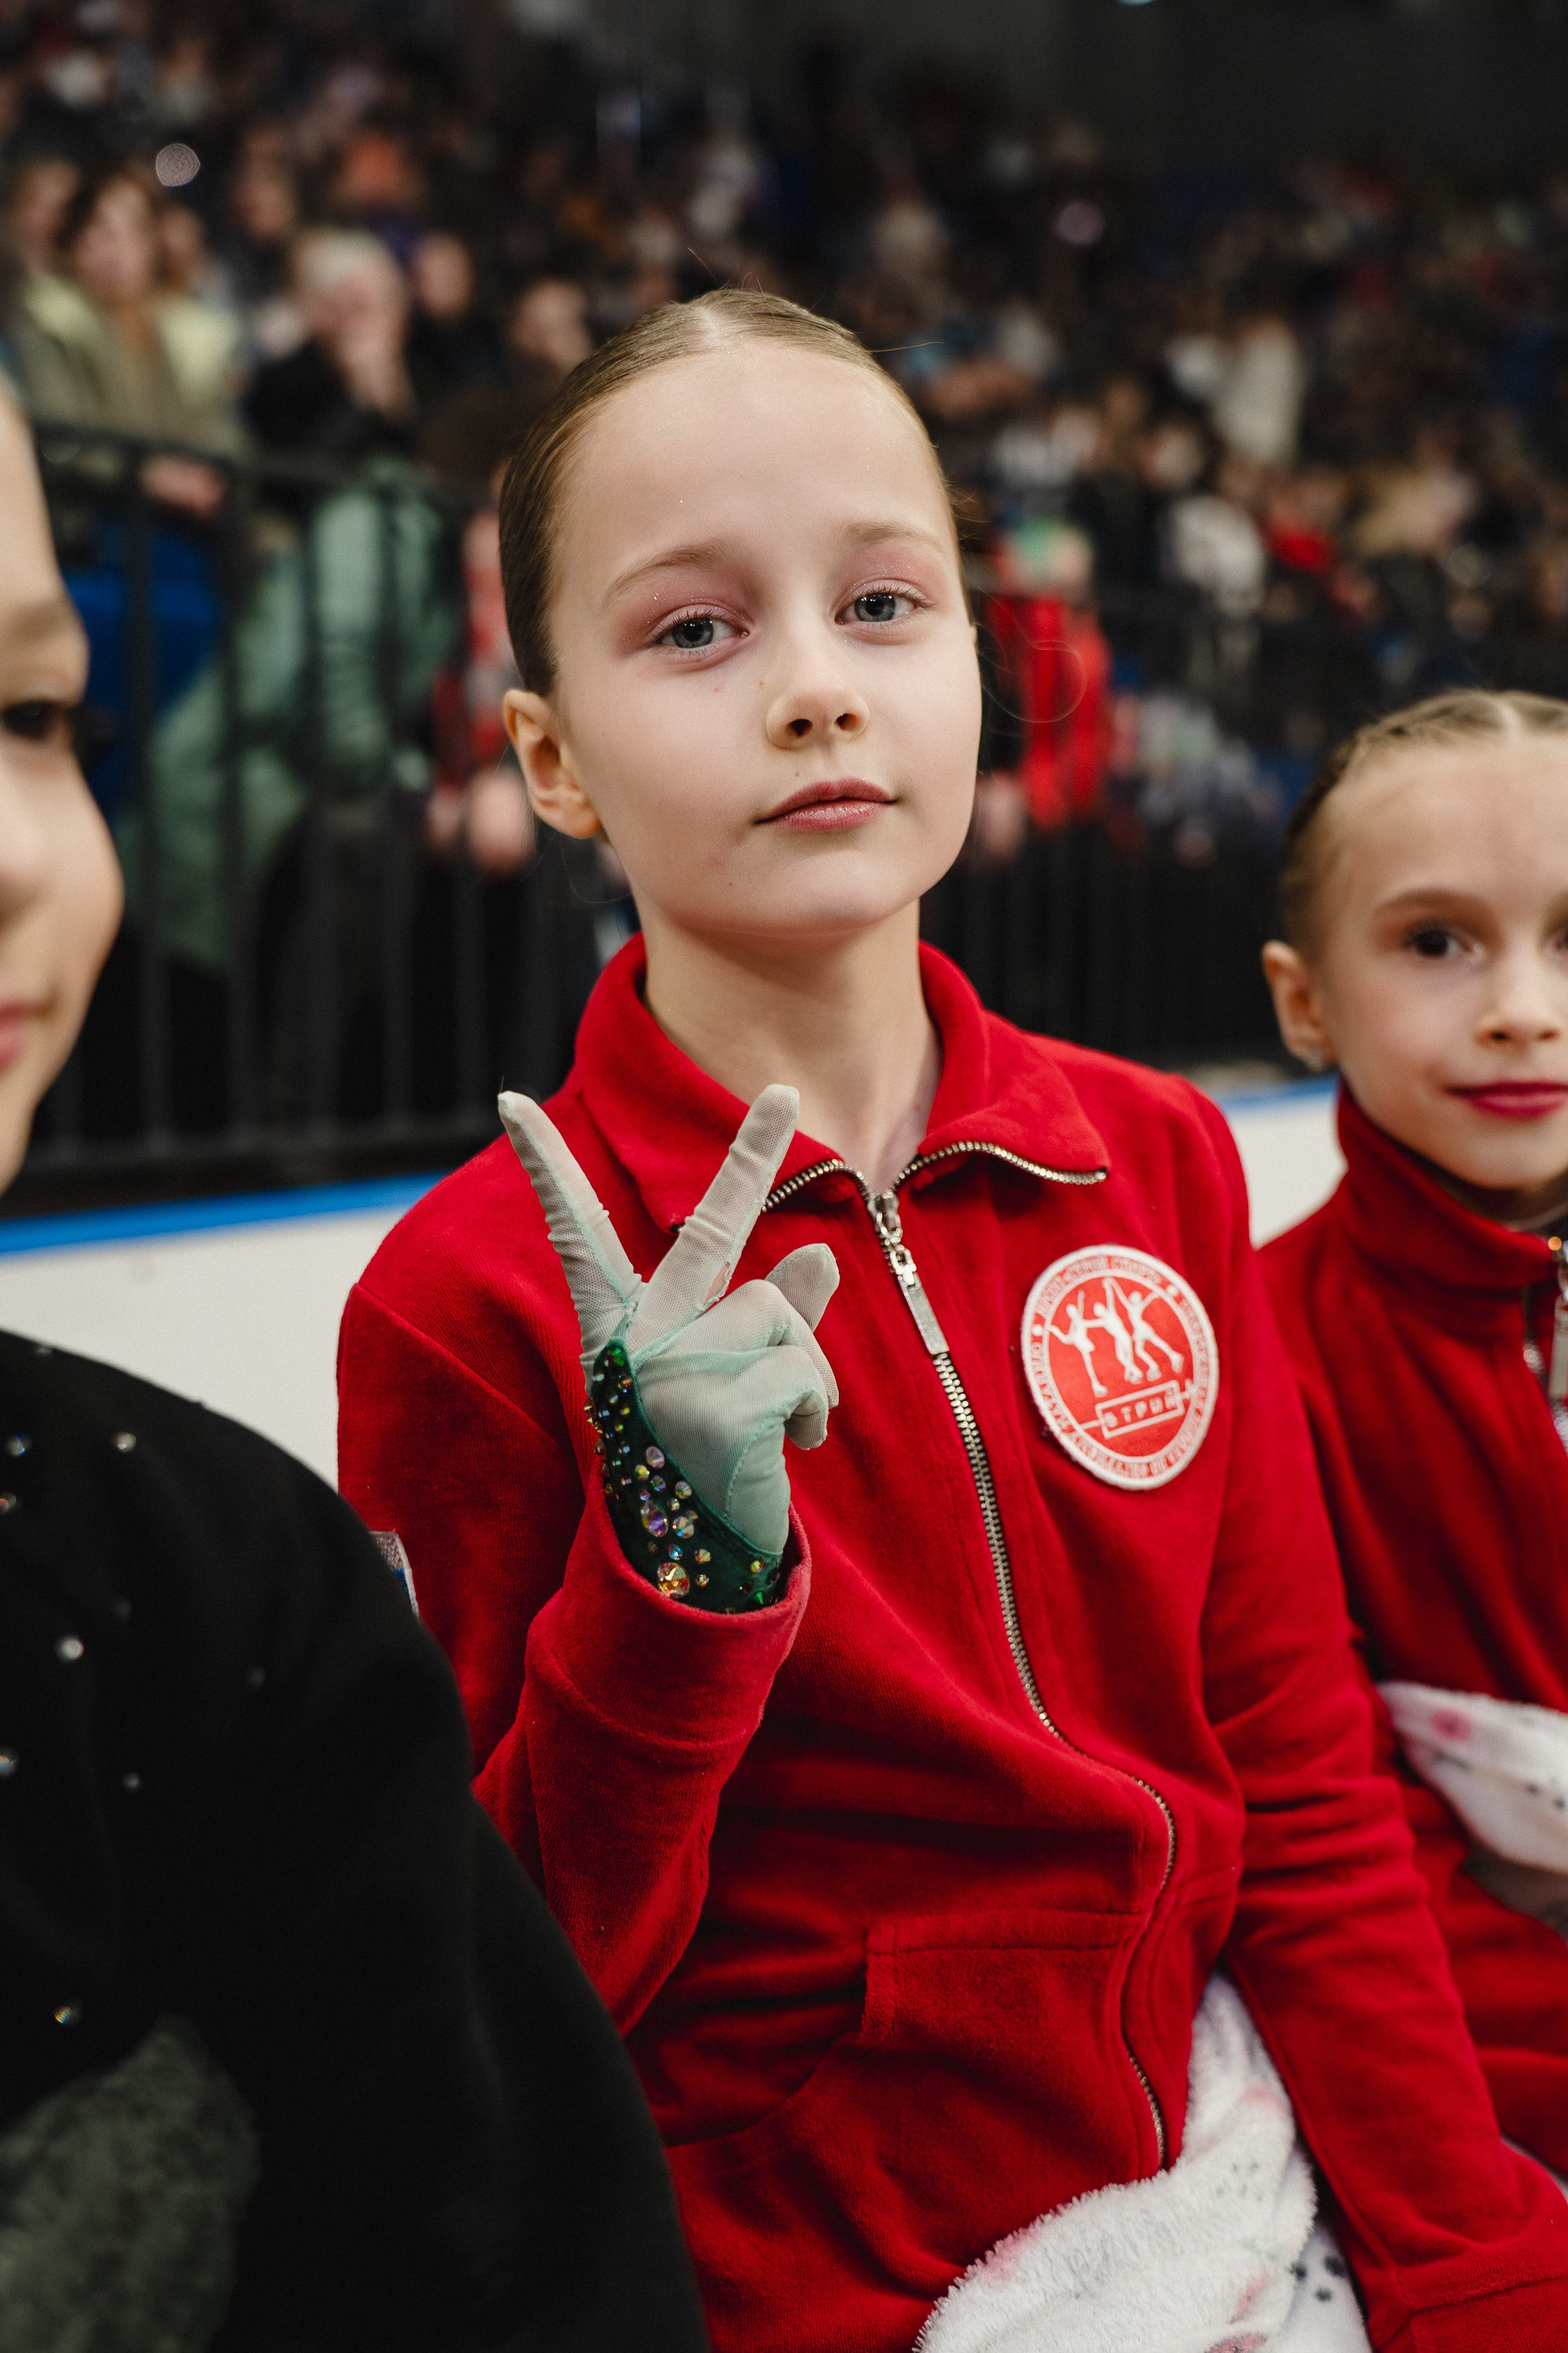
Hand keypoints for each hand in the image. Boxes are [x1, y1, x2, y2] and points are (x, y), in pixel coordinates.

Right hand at [500, 1084, 837, 1558]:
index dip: (547, 1168)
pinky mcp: (718, 1401)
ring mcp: (672, 1366)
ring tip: (771, 1434)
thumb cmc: (698, 1470)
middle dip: (752, 1151)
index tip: (508, 1101)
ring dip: (803, 1375)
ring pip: (782, 1315)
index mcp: (621, 1329)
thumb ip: (768, 1317)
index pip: (580, 1235)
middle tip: (782, 1087)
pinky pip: (804, 1370)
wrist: (685, 1572)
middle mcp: (637, 1338)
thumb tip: (824, 1250)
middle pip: (710, 1228)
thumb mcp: (721, 1387)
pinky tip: (782, 1455)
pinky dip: (813, 1412)